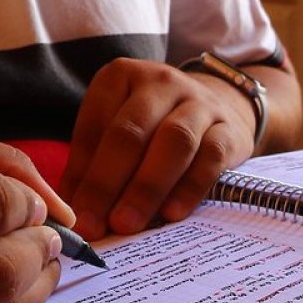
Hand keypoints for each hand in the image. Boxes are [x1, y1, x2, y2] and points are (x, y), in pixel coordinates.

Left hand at [60, 58, 257, 238]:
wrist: (220, 109)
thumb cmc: (155, 128)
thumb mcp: (118, 132)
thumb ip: (94, 165)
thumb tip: (74, 214)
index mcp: (121, 77)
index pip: (96, 126)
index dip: (82, 173)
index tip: (74, 215)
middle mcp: (160, 82)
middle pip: (131, 133)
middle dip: (108, 184)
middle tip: (95, 225)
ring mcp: (199, 103)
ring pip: (173, 142)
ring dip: (146, 188)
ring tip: (127, 224)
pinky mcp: (228, 130)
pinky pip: (209, 159)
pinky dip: (188, 189)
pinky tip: (171, 214)